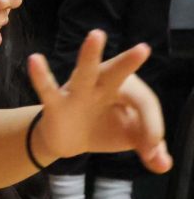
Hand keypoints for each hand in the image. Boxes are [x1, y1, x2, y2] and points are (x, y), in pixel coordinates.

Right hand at [28, 31, 170, 173]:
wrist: (68, 139)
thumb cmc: (104, 128)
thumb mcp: (131, 137)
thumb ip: (151, 149)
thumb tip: (163, 164)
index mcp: (125, 91)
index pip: (144, 103)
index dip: (153, 127)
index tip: (154, 151)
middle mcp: (103, 86)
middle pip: (118, 73)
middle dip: (129, 62)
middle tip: (143, 49)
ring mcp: (78, 92)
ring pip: (86, 71)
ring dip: (90, 54)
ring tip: (96, 35)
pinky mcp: (57, 103)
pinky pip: (47, 89)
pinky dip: (40, 75)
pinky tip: (35, 59)